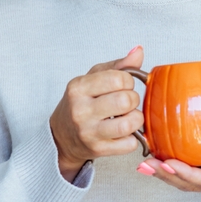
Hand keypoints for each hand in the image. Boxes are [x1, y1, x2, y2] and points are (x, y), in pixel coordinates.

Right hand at [50, 46, 145, 181]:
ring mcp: (88, 132)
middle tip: (126, 103)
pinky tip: (122, 133)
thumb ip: (117, 66)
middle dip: (133, 100)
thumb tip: (139, 51)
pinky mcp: (98, 150)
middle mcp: (80, 110)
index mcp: (78, 87)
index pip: (119, 78)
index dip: (128, 81)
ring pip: (130, 123)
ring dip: (135, 119)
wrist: (61, 137)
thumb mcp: (92, 79)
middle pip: (126, 100)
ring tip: (127, 117)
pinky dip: (132, 138)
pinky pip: (130, 144)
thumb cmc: (80, 103)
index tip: (123, 86)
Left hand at [137, 113, 200, 191]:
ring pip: (186, 182)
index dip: (187, 175)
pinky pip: (188, 171)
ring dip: (164, 174)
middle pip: (191, 185)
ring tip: (143, 163)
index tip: (169, 164)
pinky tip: (154, 153)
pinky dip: (170, 166)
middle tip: (146, 164)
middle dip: (168, 177)